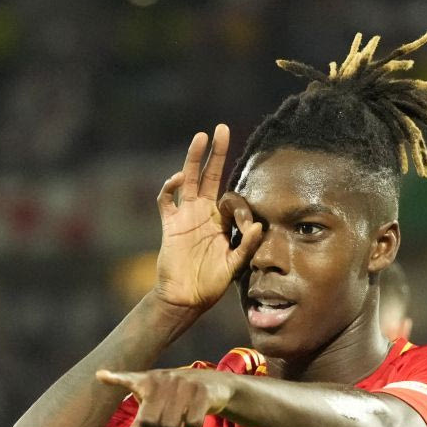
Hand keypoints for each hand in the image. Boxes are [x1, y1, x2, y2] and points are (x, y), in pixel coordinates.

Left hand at [95, 368, 234, 426]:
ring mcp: (183, 385)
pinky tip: (189, 426)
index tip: (101, 376)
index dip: (116, 378)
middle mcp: (163, 380)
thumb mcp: (154, 407)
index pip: (129, 380)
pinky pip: (190, 425)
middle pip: (149, 423)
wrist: (212, 385)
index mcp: (147, 381)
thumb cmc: (174, 399)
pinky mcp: (202, 393)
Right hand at [154, 125, 263, 311]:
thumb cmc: (211, 284)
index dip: (239, 200)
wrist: (185, 298)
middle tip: (222, 128)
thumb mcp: (235, 264)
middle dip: (216, 152)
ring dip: (193, 157)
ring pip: (188, 178)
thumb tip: (259, 227)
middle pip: (208, 174)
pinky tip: (178, 179)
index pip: (229, 195)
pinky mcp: (170, 224)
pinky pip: (167, 200)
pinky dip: (170, 186)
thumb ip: (246, 246)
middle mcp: (202, 213)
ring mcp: (184, 216)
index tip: (248, 222)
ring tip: (201, 137)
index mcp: (219, 221)